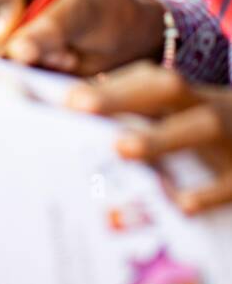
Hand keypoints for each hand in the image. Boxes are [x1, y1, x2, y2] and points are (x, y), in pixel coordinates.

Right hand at [0, 0, 164, 74]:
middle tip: (37, 55)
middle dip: (1, 37)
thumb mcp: (86, 15)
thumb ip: (51, 28)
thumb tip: (15, 51)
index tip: (13, 37)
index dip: (0, 6)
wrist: (117, 36)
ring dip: (11, 53)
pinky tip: (44, 60)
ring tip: (54, 56)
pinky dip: (13, 62)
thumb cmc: (106, 13)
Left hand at [68, 63, 231, 213]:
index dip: (110, 85)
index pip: (147, 79)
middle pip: (168, 89)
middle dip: (123, 95)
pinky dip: (208, 192)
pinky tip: (181, 204)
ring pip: (201, 126)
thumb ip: (143, 118)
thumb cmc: (212, 137)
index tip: (68, 98)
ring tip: (121, 147)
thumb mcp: (185, 122)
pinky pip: (230, 181)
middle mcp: (207, 107)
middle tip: (78, 107)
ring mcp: (231, 138)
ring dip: (161, 136)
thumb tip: (79, 117)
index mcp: (188, 95)